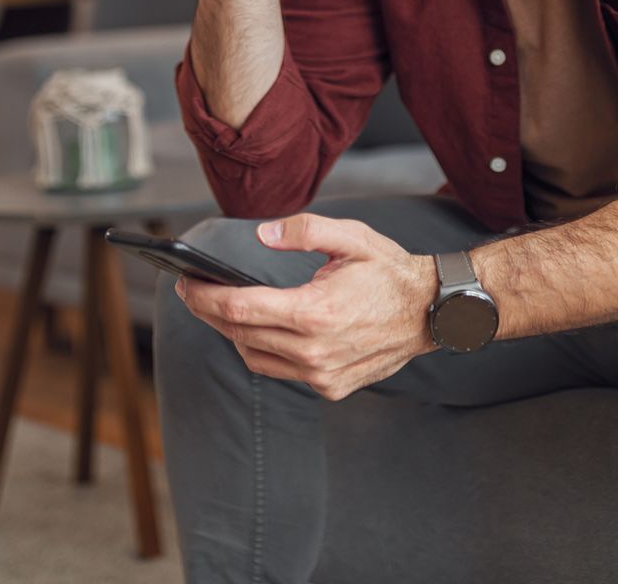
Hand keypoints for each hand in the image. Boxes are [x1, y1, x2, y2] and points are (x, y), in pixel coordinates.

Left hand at [175, 213, 439, 400]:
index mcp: (314, 312)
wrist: (432, 313)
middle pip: (238, 334)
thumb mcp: (351, 236)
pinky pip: (281, 371)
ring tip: (223, 309)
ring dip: (234, 334)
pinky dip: (264, 351)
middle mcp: (314, 350)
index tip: (185, 282)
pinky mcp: (331, 387)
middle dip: (208, 311)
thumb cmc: (390, 272)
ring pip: (254, 358)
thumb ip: (302, 230)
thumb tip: (261, 235)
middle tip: (192, 290)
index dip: (203, 296)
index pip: (238, 308)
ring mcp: (322, 374)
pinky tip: (263, 330)